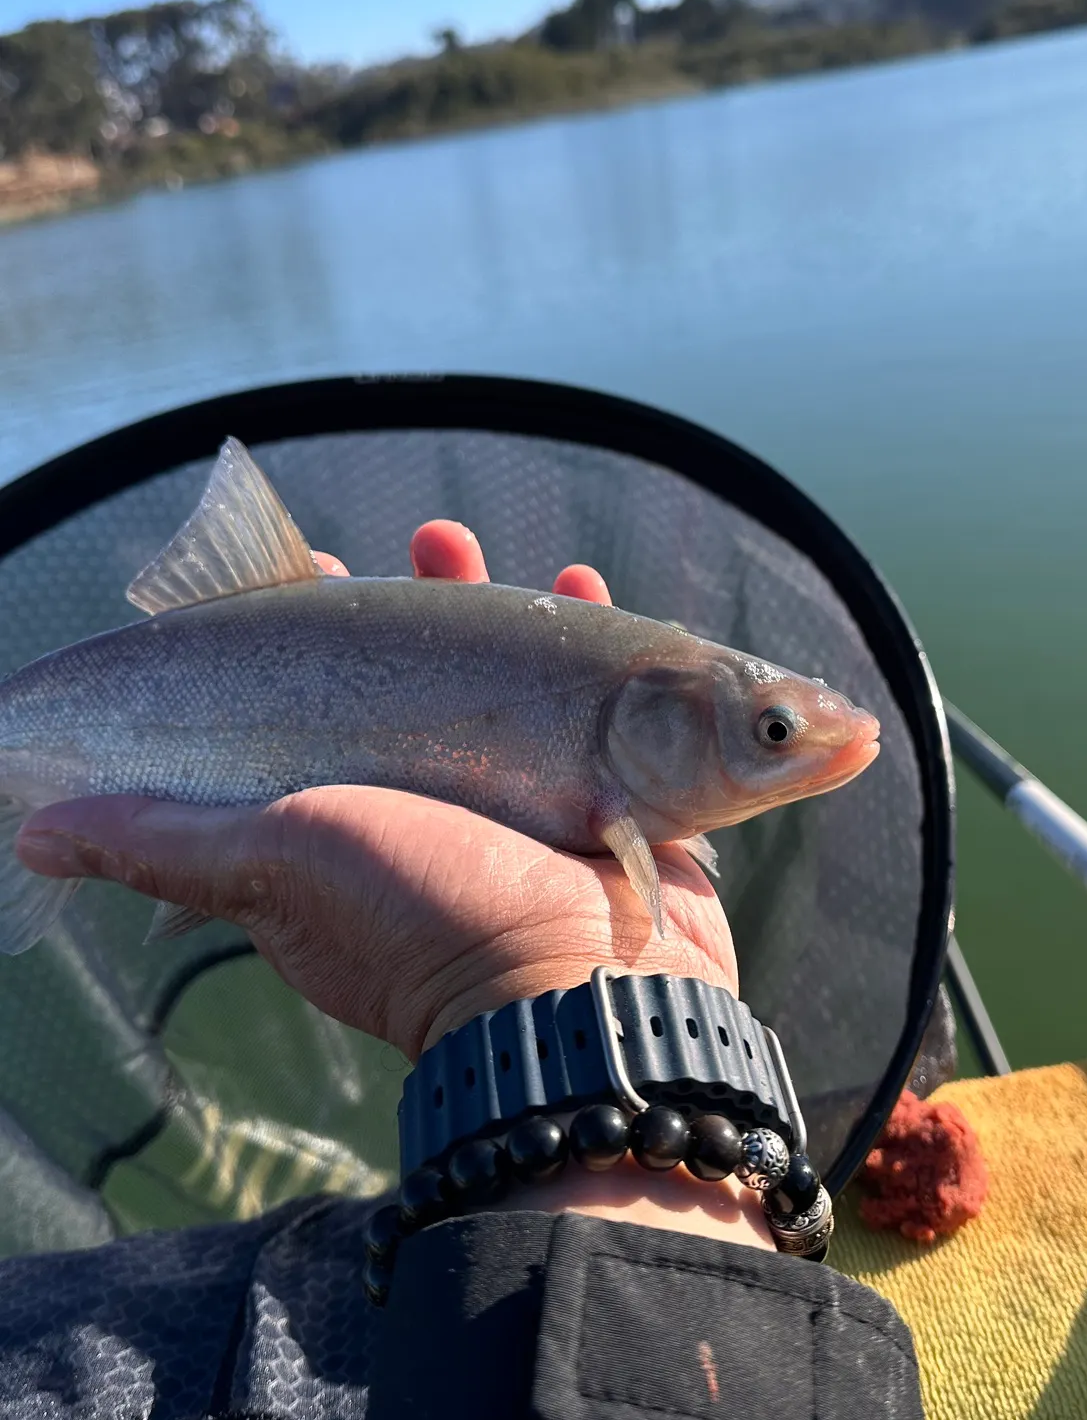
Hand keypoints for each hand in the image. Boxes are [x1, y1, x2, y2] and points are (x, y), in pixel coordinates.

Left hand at [15, 523, 738, 1062]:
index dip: (301, 636)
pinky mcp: (592, 795)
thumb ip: (167, 844)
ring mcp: (514, 800)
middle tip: (418, 543)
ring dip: (488, 606)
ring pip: (496, 683)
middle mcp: (424, 808)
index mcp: (339, 824)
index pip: (309, 709)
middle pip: (410, 684)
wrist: (587, 982)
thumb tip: (33, 834)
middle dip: (407, 605)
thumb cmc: (425, 923)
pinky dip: (582, 644)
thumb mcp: (277, 869)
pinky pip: (584, 700)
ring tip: (470, 543)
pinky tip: (580, 581)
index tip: (307, 572)